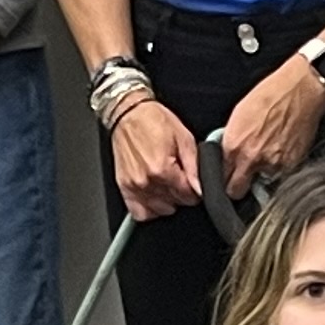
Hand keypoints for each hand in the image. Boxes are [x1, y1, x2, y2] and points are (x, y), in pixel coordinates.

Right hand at [104, 95, 200, 216]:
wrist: (128, 112)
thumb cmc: (153, 120)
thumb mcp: (184, 139)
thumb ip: (194, 167)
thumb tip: (201, 188)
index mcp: (162, 169)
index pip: (188, 197)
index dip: (195, 190)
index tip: (192, 181)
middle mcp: (146, 181)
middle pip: (174, 204)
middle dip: (181, 194)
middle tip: (179, 178)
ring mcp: (133, 185)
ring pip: (158, 211)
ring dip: (166, 202)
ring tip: (167, 185)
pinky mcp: (123, 186)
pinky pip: (138, 212)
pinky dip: (149, 209)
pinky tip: (154, 197)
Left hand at [223, 54, 324, 192]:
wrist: (302, 90)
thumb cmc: (272, 94)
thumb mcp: (239, 114)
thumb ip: (231, 140)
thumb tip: (227, 154)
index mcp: (234, 145)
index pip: (220, 178)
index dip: (223, 178)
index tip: (228, 176)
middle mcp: (252, 159)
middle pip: (237, 191)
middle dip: (238, 186)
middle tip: (243, 176)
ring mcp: (274, 164)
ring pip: (262, 184)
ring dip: (263, 175)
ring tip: (270, 153)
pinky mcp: (293, 165)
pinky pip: (281, 176)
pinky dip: (281, 169)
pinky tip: (283, 150)